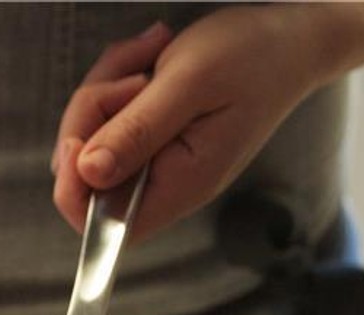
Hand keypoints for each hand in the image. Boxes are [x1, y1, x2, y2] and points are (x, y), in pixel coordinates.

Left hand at [52, 8, 329, 242]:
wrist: (288, 38)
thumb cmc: (252, 56)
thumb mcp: (190, 83)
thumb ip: (138, 132)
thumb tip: (89, 172)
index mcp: (179, 185)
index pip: (103, 227)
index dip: (75, 189)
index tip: (78, 138)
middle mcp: (165, 184)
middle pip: (87, 176)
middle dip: (92, 115)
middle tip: (134, 74)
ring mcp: (157, 162)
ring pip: (92, 139)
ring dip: (107, 88)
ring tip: (150, 53)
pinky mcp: (152, 139)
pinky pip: (109, 118)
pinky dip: (117, 82)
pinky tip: (149, 58)